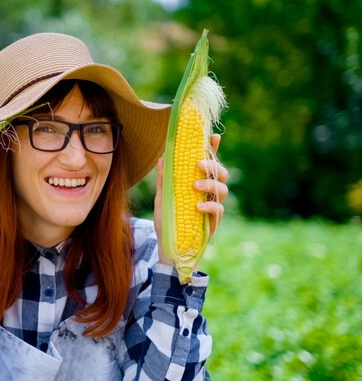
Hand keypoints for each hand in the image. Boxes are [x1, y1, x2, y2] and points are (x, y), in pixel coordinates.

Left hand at [154, 134, 228, 265]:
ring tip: (195, 187)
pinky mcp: (214, 222)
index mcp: (197, 183)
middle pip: (220, 173)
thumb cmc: (167, 222)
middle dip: (212, 165)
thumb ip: (164, 179)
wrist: (169, 249)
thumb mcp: (162, 198)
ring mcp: (212, 206)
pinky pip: (218, 210)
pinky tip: (198, 207)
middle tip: (198, 165)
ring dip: (210, 184)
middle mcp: (207, 193)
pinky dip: (209, 206)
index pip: (208, 162)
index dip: (213, 149)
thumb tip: (162, 157)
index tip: (214, 136)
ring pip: (222, 189)